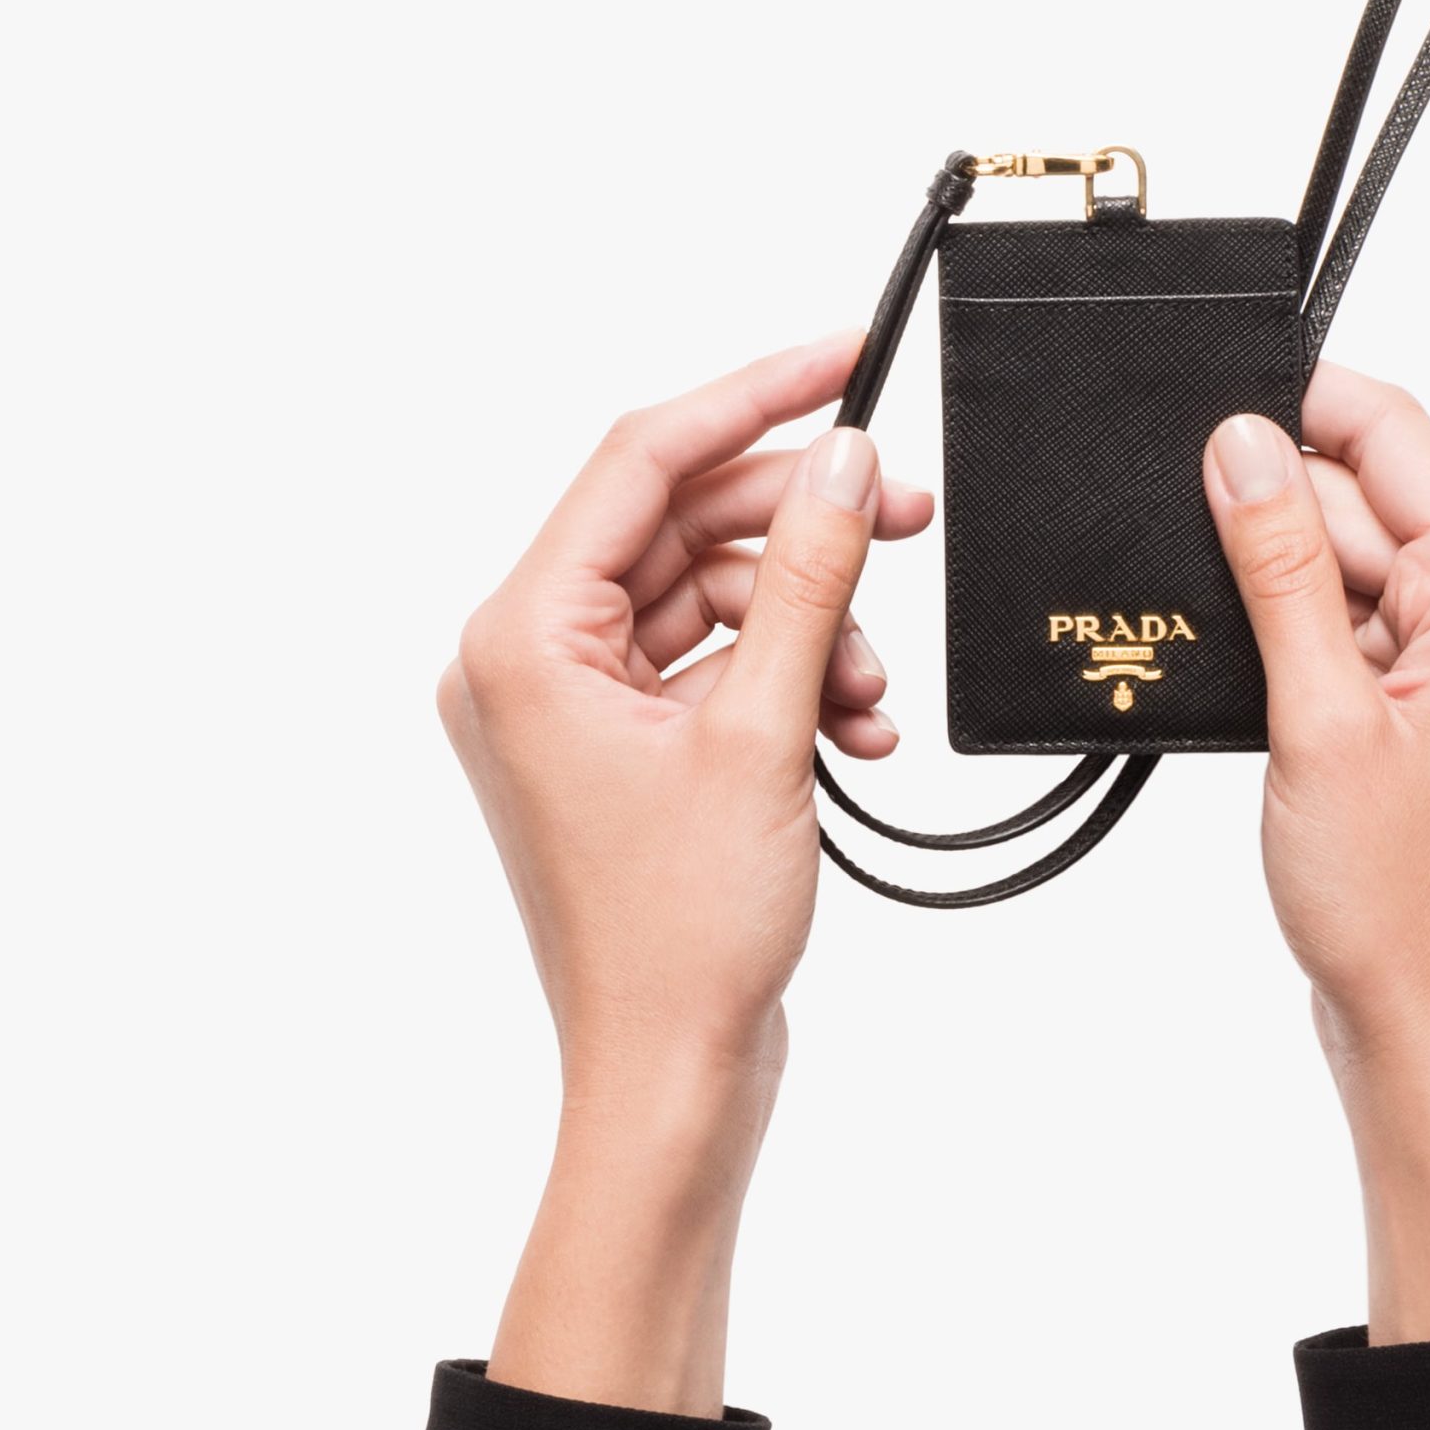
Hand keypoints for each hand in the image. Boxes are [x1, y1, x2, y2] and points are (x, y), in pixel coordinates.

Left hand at [436, 330, 930, 1408]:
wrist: (670, 1076)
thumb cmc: (681, 940)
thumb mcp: (763, 729)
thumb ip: (811, 580)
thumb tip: (847, 464)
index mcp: (521, 636)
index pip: (641, 461)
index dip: (752, 395)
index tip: (845, 352)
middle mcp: (529, 658)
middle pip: (683, 525)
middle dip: (804, 529)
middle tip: (908, 511)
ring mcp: (573, 705)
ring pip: (714, 597)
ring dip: (812, 626)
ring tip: (873, 694)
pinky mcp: (622, 747)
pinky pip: (716, 664)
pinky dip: (792, 680)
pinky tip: (855, 729)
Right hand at [1203, 367, 1429, 1342]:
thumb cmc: (1395, 904)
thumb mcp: (1319, 714)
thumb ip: (1282, 565)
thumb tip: (1243, 444)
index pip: (1398, 437)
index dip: (1302, 401)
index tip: (1207, 395)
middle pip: (1375, 498)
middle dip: (1274, 503)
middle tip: (1171, 524)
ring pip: (1361, 564)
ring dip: (1282, 576)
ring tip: (1211, 619)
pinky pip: (1363, 627)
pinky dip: (1301, 631)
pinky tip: (1242, 661)